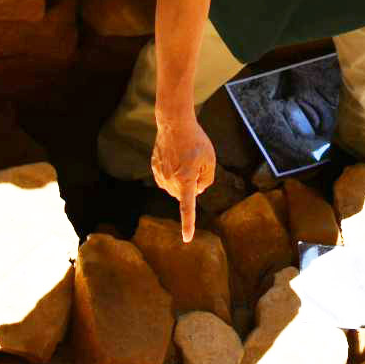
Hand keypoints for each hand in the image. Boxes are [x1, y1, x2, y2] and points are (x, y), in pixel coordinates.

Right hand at [151, 117, 215, 241]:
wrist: (174, 124)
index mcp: (185, 180)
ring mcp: (160, 175)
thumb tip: (197, 191)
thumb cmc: (196, 141)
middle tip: (196, 164)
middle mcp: (170, 181)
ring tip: (186, 158)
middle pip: (185, 194)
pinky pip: (167, 179)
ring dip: (183, 179)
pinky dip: (174, 174)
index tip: (187, 239)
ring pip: (175, 188)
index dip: (188, 224)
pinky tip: (177, 159)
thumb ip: (207, 179)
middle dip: (193, 184)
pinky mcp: (154, 169)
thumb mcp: (210, 159)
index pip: (187, 207)